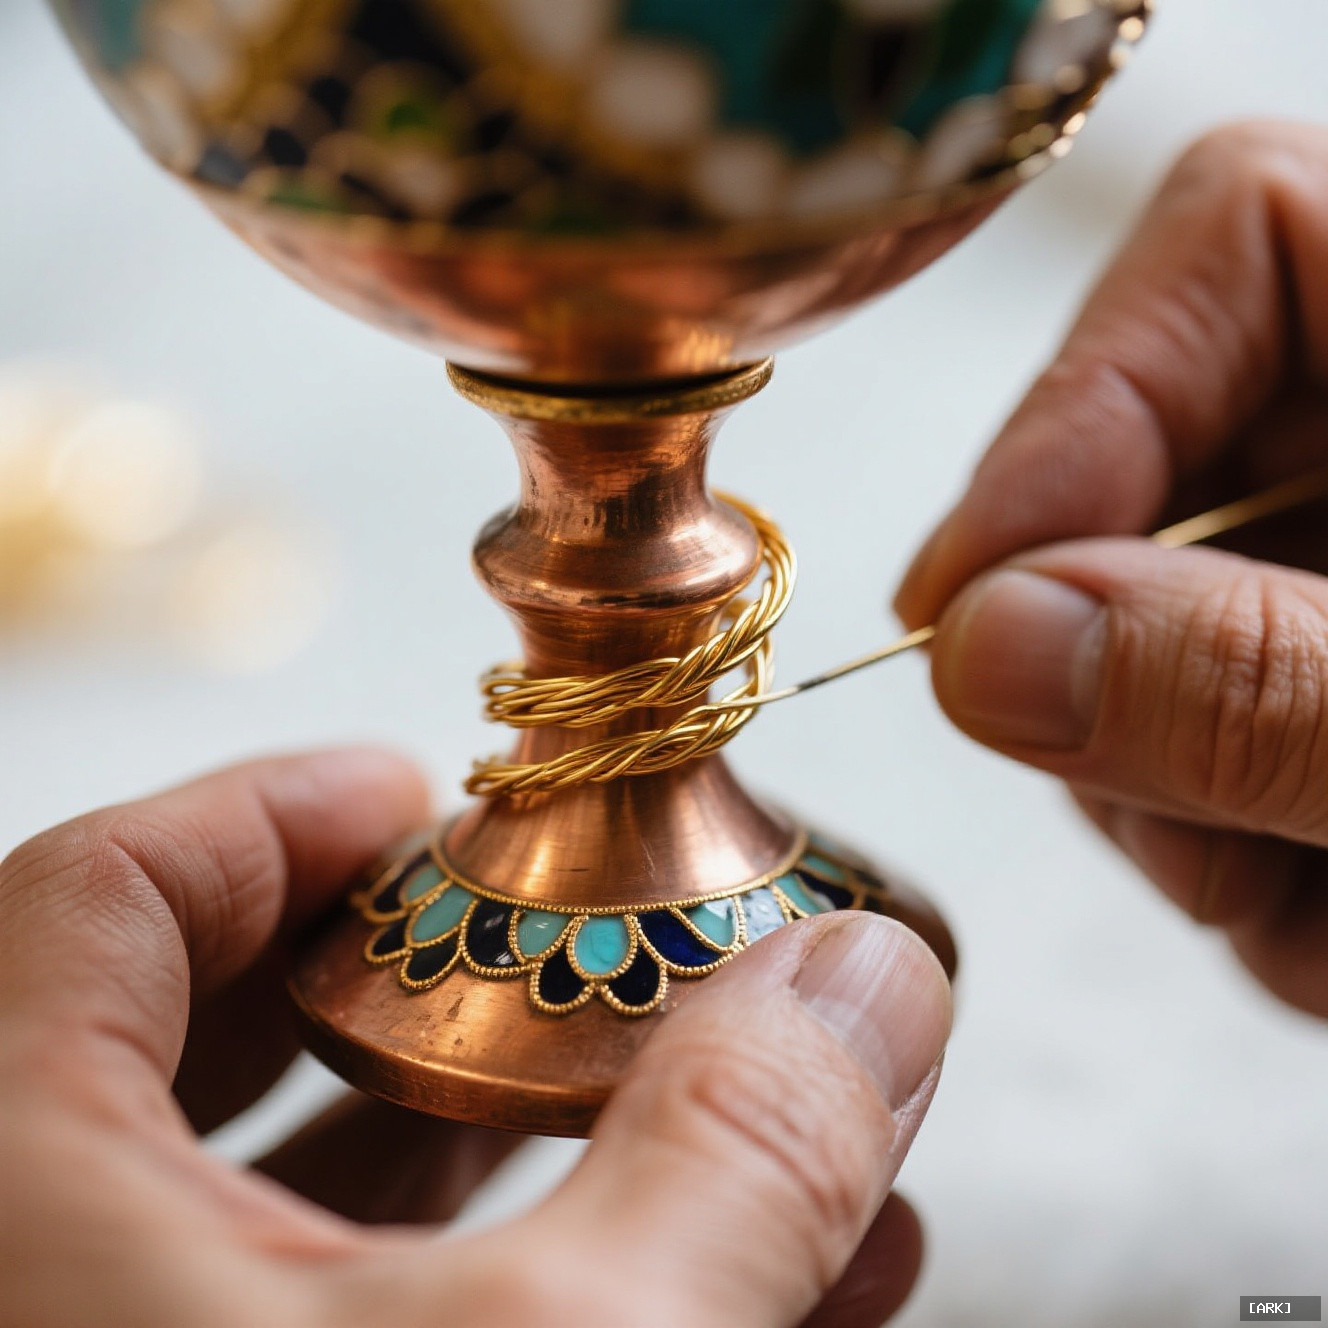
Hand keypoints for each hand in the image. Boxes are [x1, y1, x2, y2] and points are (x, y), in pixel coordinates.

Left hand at [0, 750, 950, 1327]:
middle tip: (578, 947)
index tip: (424, 794)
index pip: (98, 892)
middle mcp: (29, 1277)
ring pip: (283, 1220)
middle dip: (430, 983)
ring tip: (689, 1113)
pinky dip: (514, 1294)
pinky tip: (715, 1290)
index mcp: (12, 1197)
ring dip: (508, 1155)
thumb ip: (730, 1158)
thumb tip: (875, 981)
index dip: (276, 813)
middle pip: (201, 1045)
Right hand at [897, 121, 1327, 1018]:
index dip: (1083, 403)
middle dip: (1117, 679)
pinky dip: (1236, 881)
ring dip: (1184, 816)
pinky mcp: (1307, 713)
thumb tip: (981, 647)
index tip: (982, 600)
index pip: (1234, 239)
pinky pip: (1191, 784)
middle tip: (1183, 811)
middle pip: (1138, 489)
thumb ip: (1265, 682)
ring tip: (1327, 910)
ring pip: (1136, 670)